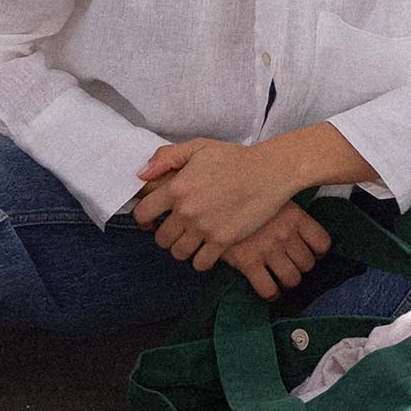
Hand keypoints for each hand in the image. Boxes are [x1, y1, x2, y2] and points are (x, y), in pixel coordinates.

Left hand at [132, 138, 296, 269]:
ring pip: (178, 253)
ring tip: (191, 240)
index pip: (143, 213)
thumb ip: (166, 158)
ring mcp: (204, 227)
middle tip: (176, 229)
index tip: (153, 219)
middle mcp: (186, 210)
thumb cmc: (234, 158)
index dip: (144, 218)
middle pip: (160, 238)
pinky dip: (200, 260)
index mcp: (176, 187)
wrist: (269, 172)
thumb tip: (141, 175)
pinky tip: (206, 249)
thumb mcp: (198, 148)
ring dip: (182, 248)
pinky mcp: (223, 240)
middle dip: (165, 235)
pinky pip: (200, 263)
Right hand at [219, 200, 336, 299]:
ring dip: (287, 281)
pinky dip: (271, 293)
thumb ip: (283, 206)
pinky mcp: (248, 262)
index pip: (322, 242)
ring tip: (280, 278)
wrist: (210, 194)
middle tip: (290, 264)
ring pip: (292, 279)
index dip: (319, 252)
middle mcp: (285, 233)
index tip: (312, 252)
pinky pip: (268, 289)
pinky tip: (268, 290)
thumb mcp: (268, 190)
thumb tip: (291, 217)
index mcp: (294, 215)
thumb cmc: (240, 189)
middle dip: (300, 267)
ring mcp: (268, 249)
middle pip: (307, 263)